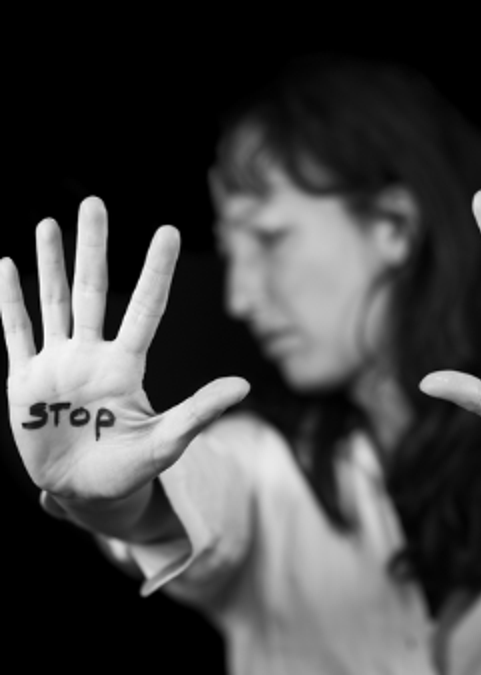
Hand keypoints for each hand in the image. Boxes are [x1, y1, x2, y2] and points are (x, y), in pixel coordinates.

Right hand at [0, 198, 248, 500]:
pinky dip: (11, 301)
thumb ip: (199, 411)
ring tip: (50, 222)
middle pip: (91, 290)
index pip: (146, 308)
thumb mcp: (167, 441)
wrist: (86, 492)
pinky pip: (17, 332)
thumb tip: (244, 384)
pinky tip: (10, 265)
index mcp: (126, 366)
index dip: (156, 271)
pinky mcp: (25, 381)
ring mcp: (57, 364)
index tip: (169, 231)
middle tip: (94, 202)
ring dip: (50, 262)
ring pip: (54, 301)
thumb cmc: (131, 468)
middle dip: (92, 247)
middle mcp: (92, 355)